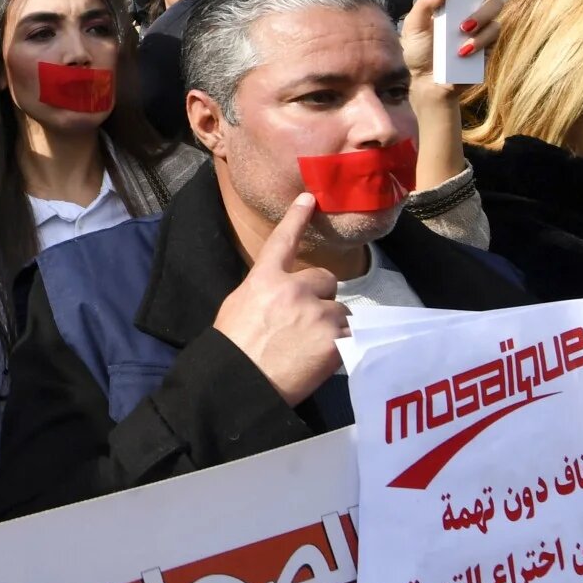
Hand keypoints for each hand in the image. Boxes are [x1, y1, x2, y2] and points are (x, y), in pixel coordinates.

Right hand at [212, 193, 347, 405]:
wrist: (237, 384)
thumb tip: (280, 291)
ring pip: (340, 310)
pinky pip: (351, 334)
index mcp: (263, 280)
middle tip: (306, 325)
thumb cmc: (231, 350)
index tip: (309, 198)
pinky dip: (343, 345)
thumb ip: (264, 291)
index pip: (283, 241)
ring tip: (311, 348)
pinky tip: (325, 358)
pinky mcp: (334, 339)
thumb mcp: (237, 308)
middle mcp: (292, 289)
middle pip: (325, 279)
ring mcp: (316, 313)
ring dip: (332, 325)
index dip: (297, 218)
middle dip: (320, 298)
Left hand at [404, 0, 502, 101]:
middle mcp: (466, 6)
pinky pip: (494, 31)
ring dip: (481, 14)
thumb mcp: (414, 27)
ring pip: (495, 5)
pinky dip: (479, 39)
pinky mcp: (488, 41)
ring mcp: (480, 22)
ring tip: (463, 28)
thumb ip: (426, 4)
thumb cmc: (419, 51)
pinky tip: (463, 50)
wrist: (429, 83)